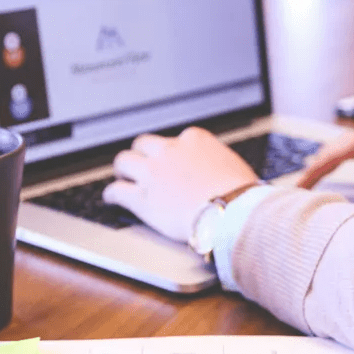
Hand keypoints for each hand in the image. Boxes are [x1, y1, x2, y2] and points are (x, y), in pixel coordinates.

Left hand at [102, 127, 258, 241]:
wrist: (232, 213)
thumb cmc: (241, 194)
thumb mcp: (234, 166)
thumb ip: (217, 163)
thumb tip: (219, 171)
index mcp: (194, 140)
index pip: (175, 139)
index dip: (171, 152)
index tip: (171, 160)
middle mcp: (170, 151)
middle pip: (144, 143)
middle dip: (142, 153)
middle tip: (141, 163)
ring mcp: (153, 173)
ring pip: (124, 161)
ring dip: (123, 169)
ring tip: (122, 176)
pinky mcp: (142, 198)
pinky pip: (117, 190)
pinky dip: (112, 194)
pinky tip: (112, 198)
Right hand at [297, 121, 353, 212]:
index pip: (353, 146)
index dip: (324, 163)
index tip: (304, 182)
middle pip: (346, 145)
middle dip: (319, 164)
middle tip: (295, 191)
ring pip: (351, 149)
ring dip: (328, 165)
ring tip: (304, 189)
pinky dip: (343, 168)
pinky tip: (328, 182)